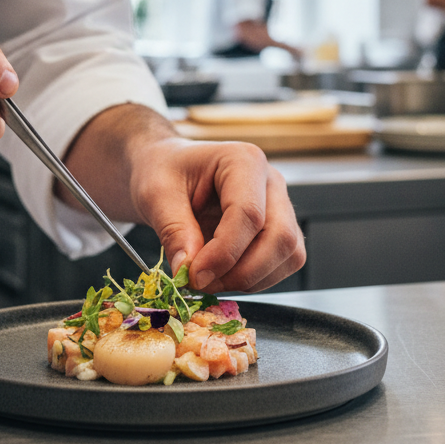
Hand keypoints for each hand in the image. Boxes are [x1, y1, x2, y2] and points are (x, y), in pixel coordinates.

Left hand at [130, 138, 304, 293]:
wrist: (167, 169)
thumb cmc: (164, 171)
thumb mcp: (156, 194)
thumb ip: (173, 230)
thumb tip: (188, 270)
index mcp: (243, 160)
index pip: (249, 214)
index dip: (224, 253)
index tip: (195, 276)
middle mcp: (270, 181)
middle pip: (280, 237)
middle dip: (242, 272)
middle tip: (201, 283)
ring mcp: (280, 206)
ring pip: (288, 255)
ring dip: (250, 280)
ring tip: (208, 278)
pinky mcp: (279, 230)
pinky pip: (283, 264)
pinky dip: (255, 280)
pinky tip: (222, 275)